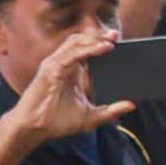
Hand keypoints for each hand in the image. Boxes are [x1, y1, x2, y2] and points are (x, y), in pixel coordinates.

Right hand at [13, 17, 132, 140]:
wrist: (34, 129)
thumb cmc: (56, 122)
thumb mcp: (90, 117)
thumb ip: (110, 111)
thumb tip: (131, 105)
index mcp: (70, 71)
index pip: (85, 49)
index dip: (100, 41)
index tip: (117, 40)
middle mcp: (61, 64)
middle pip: (80, 41)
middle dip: (98, 35)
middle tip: (116, 35)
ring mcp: (54, 65)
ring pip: (76, 43)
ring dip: (94, 39)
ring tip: (111, 39)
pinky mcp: (50, 70)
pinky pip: (71, 55)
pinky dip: (87, 50)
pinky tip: (102, 48)